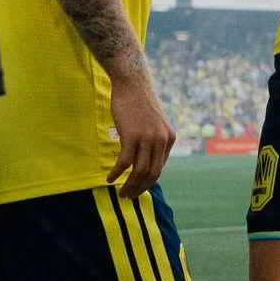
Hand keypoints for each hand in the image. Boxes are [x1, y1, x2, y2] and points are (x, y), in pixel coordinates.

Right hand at [107, 66, 176, 198]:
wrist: (133, 84)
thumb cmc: (140, 103)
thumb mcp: (154, 123)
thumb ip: (154, 140)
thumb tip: (146, 160)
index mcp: (169, 139)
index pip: (159, 168)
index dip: (147, 181)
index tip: (137, 188)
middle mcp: (161, 141)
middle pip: (152, 174)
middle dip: (140, 189)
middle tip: (129, 196)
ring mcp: (147, 139)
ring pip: (139, 171)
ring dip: (129, 185)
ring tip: (121, 192)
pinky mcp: (131, 136)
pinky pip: (124, 162)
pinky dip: (116, 173)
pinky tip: (110, 178)